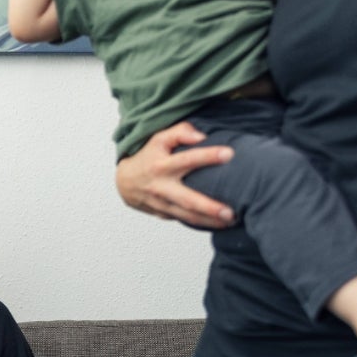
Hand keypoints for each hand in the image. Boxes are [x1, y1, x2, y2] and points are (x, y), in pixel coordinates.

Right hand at [115, 122, 236, 228]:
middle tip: (230, 212)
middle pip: (187, 199)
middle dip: (209, 207)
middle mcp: (162, 187)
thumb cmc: (148, 157)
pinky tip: (219, 224)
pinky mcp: (164, 214)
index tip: (230, 154)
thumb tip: (202, 137)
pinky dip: (202, 223)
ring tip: (231, 221)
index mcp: (162, 165)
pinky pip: (185, 220)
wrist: (125, 182)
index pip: (187, 159)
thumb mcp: (158, 138)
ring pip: (187, 216)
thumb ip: (180, 132)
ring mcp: (162, 204)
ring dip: (209, 220)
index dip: (208, 156)